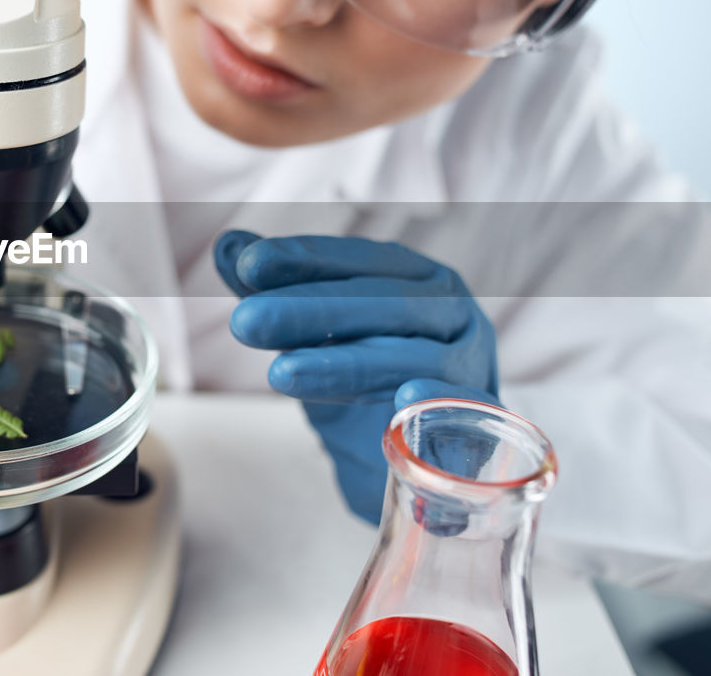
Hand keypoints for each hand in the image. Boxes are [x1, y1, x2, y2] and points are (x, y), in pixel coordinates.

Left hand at [214, 230, 499, 523]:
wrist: (415, 467)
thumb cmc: (367, 386)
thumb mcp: (314, 337)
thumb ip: (275, 291)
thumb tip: (228, 245)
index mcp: (414, 279)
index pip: (357, 261)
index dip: (305, 259)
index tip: (248, 265)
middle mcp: (450, 312)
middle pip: (382, 304)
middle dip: (310, 310)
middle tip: (244, 321)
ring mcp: (471, 366)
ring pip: (412, 357)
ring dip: (345, 364)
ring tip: (280, 374)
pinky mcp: (482, 424)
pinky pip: (465, 410)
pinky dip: (438, 402)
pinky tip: (404, 400)